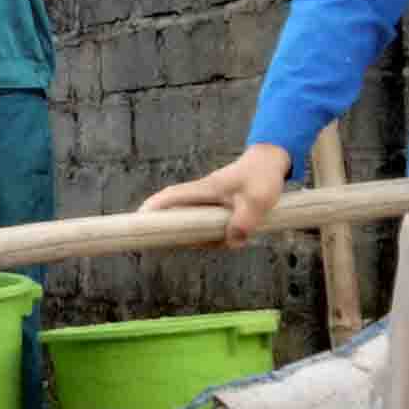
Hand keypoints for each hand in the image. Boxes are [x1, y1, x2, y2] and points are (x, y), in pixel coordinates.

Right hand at [141, 145, 293, 246]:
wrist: (272, 161)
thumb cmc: (262, 176)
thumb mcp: (258, 200)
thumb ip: (244, 222)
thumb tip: (231, 242)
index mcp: (204, 190)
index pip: (170, 197)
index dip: (152, 208)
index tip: (137, 221)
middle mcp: (202, 196)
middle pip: (175, 213)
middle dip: (170, 230)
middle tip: (169, 246)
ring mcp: (209, 202)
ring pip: (193, 222)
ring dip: (200, 237)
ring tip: (218, 243)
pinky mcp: (219, 207)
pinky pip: (208, 224)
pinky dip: (213, 235)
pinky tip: (229, 240)